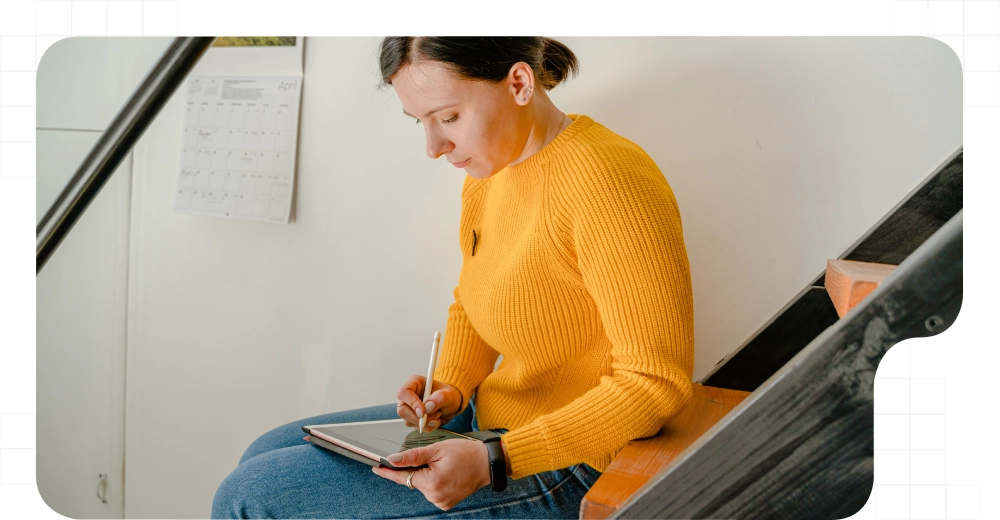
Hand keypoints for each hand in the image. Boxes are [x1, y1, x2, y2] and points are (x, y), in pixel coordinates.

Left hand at [372, 439, 488, 509]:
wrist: (487, 463)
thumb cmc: (465, 453)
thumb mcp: (437, 449)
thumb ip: (414, 456)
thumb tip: (393, 460)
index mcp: (432, 482)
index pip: (403, 477)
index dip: (389, 472)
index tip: (376, 468)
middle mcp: (435, 496)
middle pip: (414, 480)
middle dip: (416, 469)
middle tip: (432, 457)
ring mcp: (441, 502)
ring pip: (423, 486)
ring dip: (426, 475)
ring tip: (443, 464)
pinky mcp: (446, 503)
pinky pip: (432, 491)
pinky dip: (433, 482)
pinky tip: (445, 473)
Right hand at [396, 375, 462, 431]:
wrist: (450, 405)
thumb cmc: (448, 395)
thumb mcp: (449, 394)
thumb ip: (440, 398)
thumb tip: (428, 407)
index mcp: (414, 383)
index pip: (404, 392)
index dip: (411, 403)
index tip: (423, 412)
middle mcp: (408, 396)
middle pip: (402, 410)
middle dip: (417, 418)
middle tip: (432, 419)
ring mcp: (409, 408)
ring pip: (408, 421)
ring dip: (425, 423)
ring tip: (437, 415)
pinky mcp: (412, 418)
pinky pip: (416, 427)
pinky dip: (427, 427)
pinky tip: (435, 420)